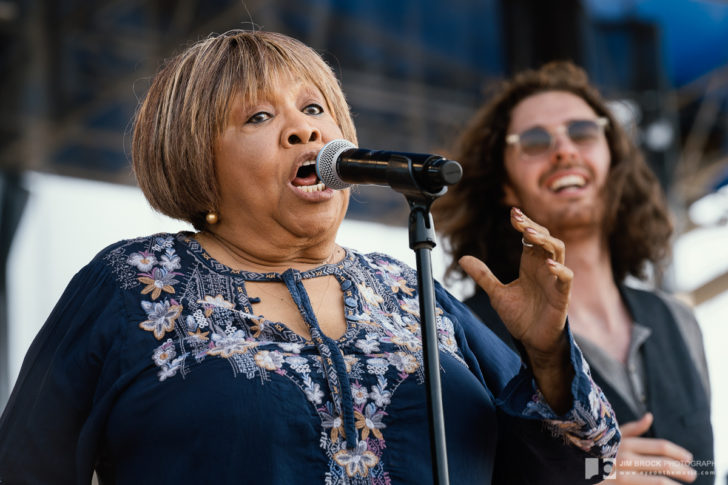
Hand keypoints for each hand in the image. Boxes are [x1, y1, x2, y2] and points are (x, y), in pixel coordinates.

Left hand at [459, 207, 573, 410]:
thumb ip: (483, 275)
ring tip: (529, 234)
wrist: (532, 342)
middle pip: (545, 238)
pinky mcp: (561, 296)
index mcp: (530, 265)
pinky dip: (559, 270)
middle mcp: (544, 269)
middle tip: (518, 220)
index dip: (524, 223)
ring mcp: (555, 281)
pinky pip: (566, 278)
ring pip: (558, 251)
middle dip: (533, 227)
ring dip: (545, 240)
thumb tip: (462, 258)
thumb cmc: (521, 317)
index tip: (512, 212)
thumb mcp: (496, 293)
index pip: (531, 237)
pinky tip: (547, 264)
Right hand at [605, 413, 696, 483]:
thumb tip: (649, 416)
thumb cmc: (596, 449)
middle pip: (663, 464)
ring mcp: (622, 475)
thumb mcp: (612, 436)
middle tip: (692, 475)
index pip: (660, 446)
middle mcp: (625, 458)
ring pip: (658, 481)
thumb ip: (632, 429)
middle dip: (682, 470)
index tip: (688, 458)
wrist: (574, 468)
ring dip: (674, 484)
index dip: (678, 452)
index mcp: (625, 443)